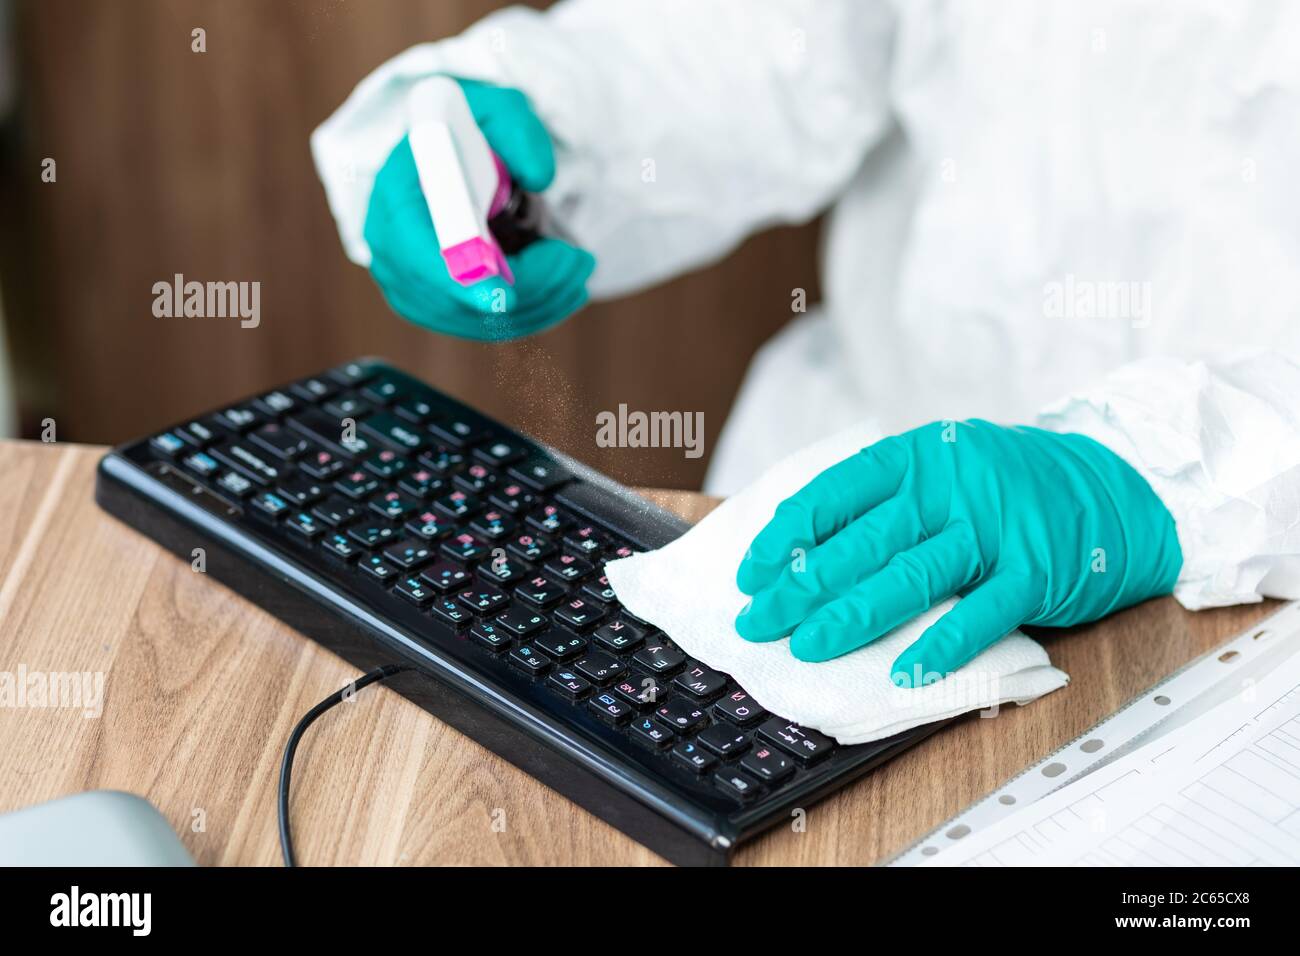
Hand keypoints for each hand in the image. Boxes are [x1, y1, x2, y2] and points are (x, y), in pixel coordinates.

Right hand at [363, 79, 595, 340]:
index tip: (506, 296)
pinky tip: (563, 286)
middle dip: (530, 285)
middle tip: (579, 261)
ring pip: (480, 318)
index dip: (460, 276)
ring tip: (578, 266)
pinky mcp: (434, 307)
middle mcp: (390, 249)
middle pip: (458, 295)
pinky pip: (486, 327)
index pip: (418, 250)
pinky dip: (533, 312)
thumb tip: (538, 176)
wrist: (450, 160)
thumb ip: (518, 128)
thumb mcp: (496, 109)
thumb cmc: (470, 133)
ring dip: (542, 299)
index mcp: (395, 195)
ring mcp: (408, 285)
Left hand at [734, 420, 1181, 685]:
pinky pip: (981, 613)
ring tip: (808, 647)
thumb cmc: (1006, 487)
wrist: (1113, 488)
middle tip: (758, 624)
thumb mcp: (941, 472)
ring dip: (852, 617)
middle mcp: (950, 486)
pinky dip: (941, 646)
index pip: (835, 494)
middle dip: (801, 588)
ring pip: (910, 576)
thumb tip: (801, 553)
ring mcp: (994, 527)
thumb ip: (883, 502)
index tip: (751, 575)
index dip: (787, 536)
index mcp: (917, 457)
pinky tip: (902, 673)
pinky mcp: (1034, 570)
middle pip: (861, 542)